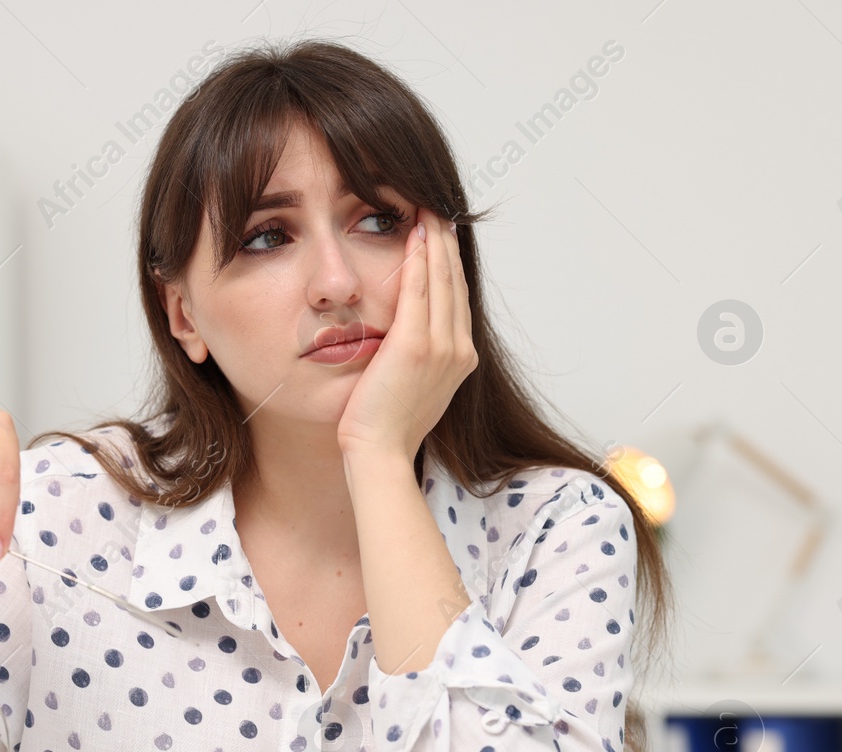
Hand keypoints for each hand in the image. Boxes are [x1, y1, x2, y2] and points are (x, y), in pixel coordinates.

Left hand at [336, 205, 477, 459]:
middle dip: (447, 244)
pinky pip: (421, 290)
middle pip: (456, 282)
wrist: (380, 452)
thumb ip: (416, 359)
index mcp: (461, 359)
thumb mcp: (411, 388)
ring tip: (428, 210)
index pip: (458, 298)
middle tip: (438, 210)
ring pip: (442, 279)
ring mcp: (442, 346)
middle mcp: (459, 349)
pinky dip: (419, 259)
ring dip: (436, 241)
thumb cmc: (385, 427)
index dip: (451, 264)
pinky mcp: (416, 345)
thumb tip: (406, 342)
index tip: (442, 236)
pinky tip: (414, 234)